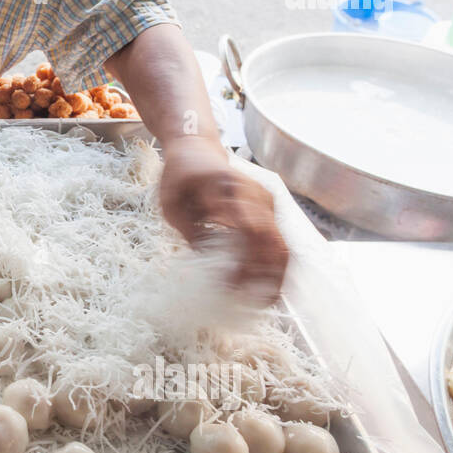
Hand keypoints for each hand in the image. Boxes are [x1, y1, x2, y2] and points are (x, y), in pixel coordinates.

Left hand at [158, 136, 287, 305]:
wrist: (196, 147)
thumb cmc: (179, 175)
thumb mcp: (171, 204)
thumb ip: (190, 231)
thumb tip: (208, 265)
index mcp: (230, 189)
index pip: (249, 231)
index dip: (246, 263)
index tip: (234, 288)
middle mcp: (256, 194)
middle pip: (273, 241)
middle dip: (267, 277)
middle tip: (254, 305)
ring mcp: (266, 201)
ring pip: (281, 244)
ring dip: (275, 275)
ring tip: (263, 303)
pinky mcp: (268, 210)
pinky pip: (277, 240)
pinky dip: (274, 265)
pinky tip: (265, 287)